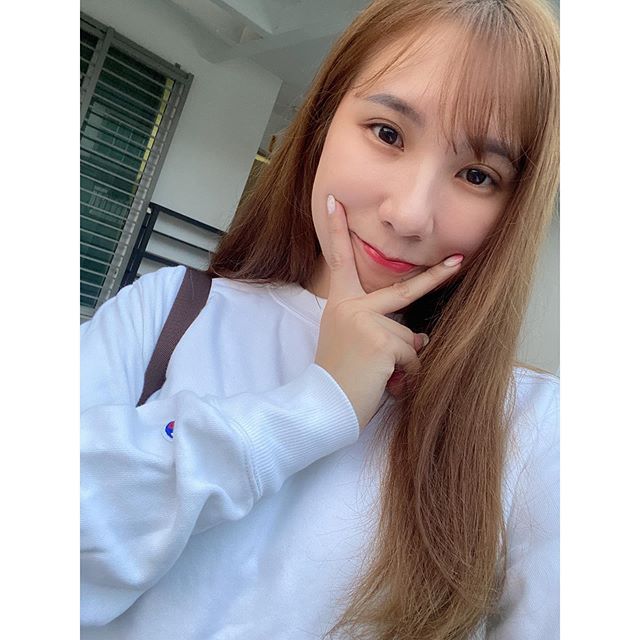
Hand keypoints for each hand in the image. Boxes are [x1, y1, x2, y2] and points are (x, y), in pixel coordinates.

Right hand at [314, 195, 462, 429]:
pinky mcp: (382, 342)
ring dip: (404, 360)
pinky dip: (407, 374)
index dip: (337, 230)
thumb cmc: (337, 374)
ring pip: (410, 337)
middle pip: (403, 289)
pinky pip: (413, 355)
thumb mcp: (349, 340)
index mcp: (340, 303)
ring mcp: (366, 322)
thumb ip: (379, 327)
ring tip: (379, 374)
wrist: (323, 403)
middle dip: (436, 275)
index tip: (334, 201)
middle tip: (460, 259)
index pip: (339, 261)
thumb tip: (422, 334)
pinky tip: (385, 381)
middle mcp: (351, 307)